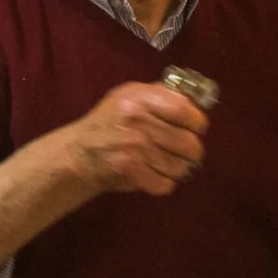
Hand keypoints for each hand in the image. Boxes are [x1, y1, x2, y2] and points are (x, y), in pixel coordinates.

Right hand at [70, 82, 208, 196]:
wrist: (80, 152)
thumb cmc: (109, 120)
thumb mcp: (129, 94)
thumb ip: (160, 93)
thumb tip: (194, 101)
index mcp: (140, 98)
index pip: (184, 110)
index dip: (197, 122)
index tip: (196, 128)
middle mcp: (137, 122)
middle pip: (188, 143)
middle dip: (192, 150)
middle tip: (187, 150)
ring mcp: (134, 148)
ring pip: (180, 166)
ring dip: (179, 168)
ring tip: (170, 162)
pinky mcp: (130, 172)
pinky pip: (165, 184)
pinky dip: (165, 183)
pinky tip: (158, 175)